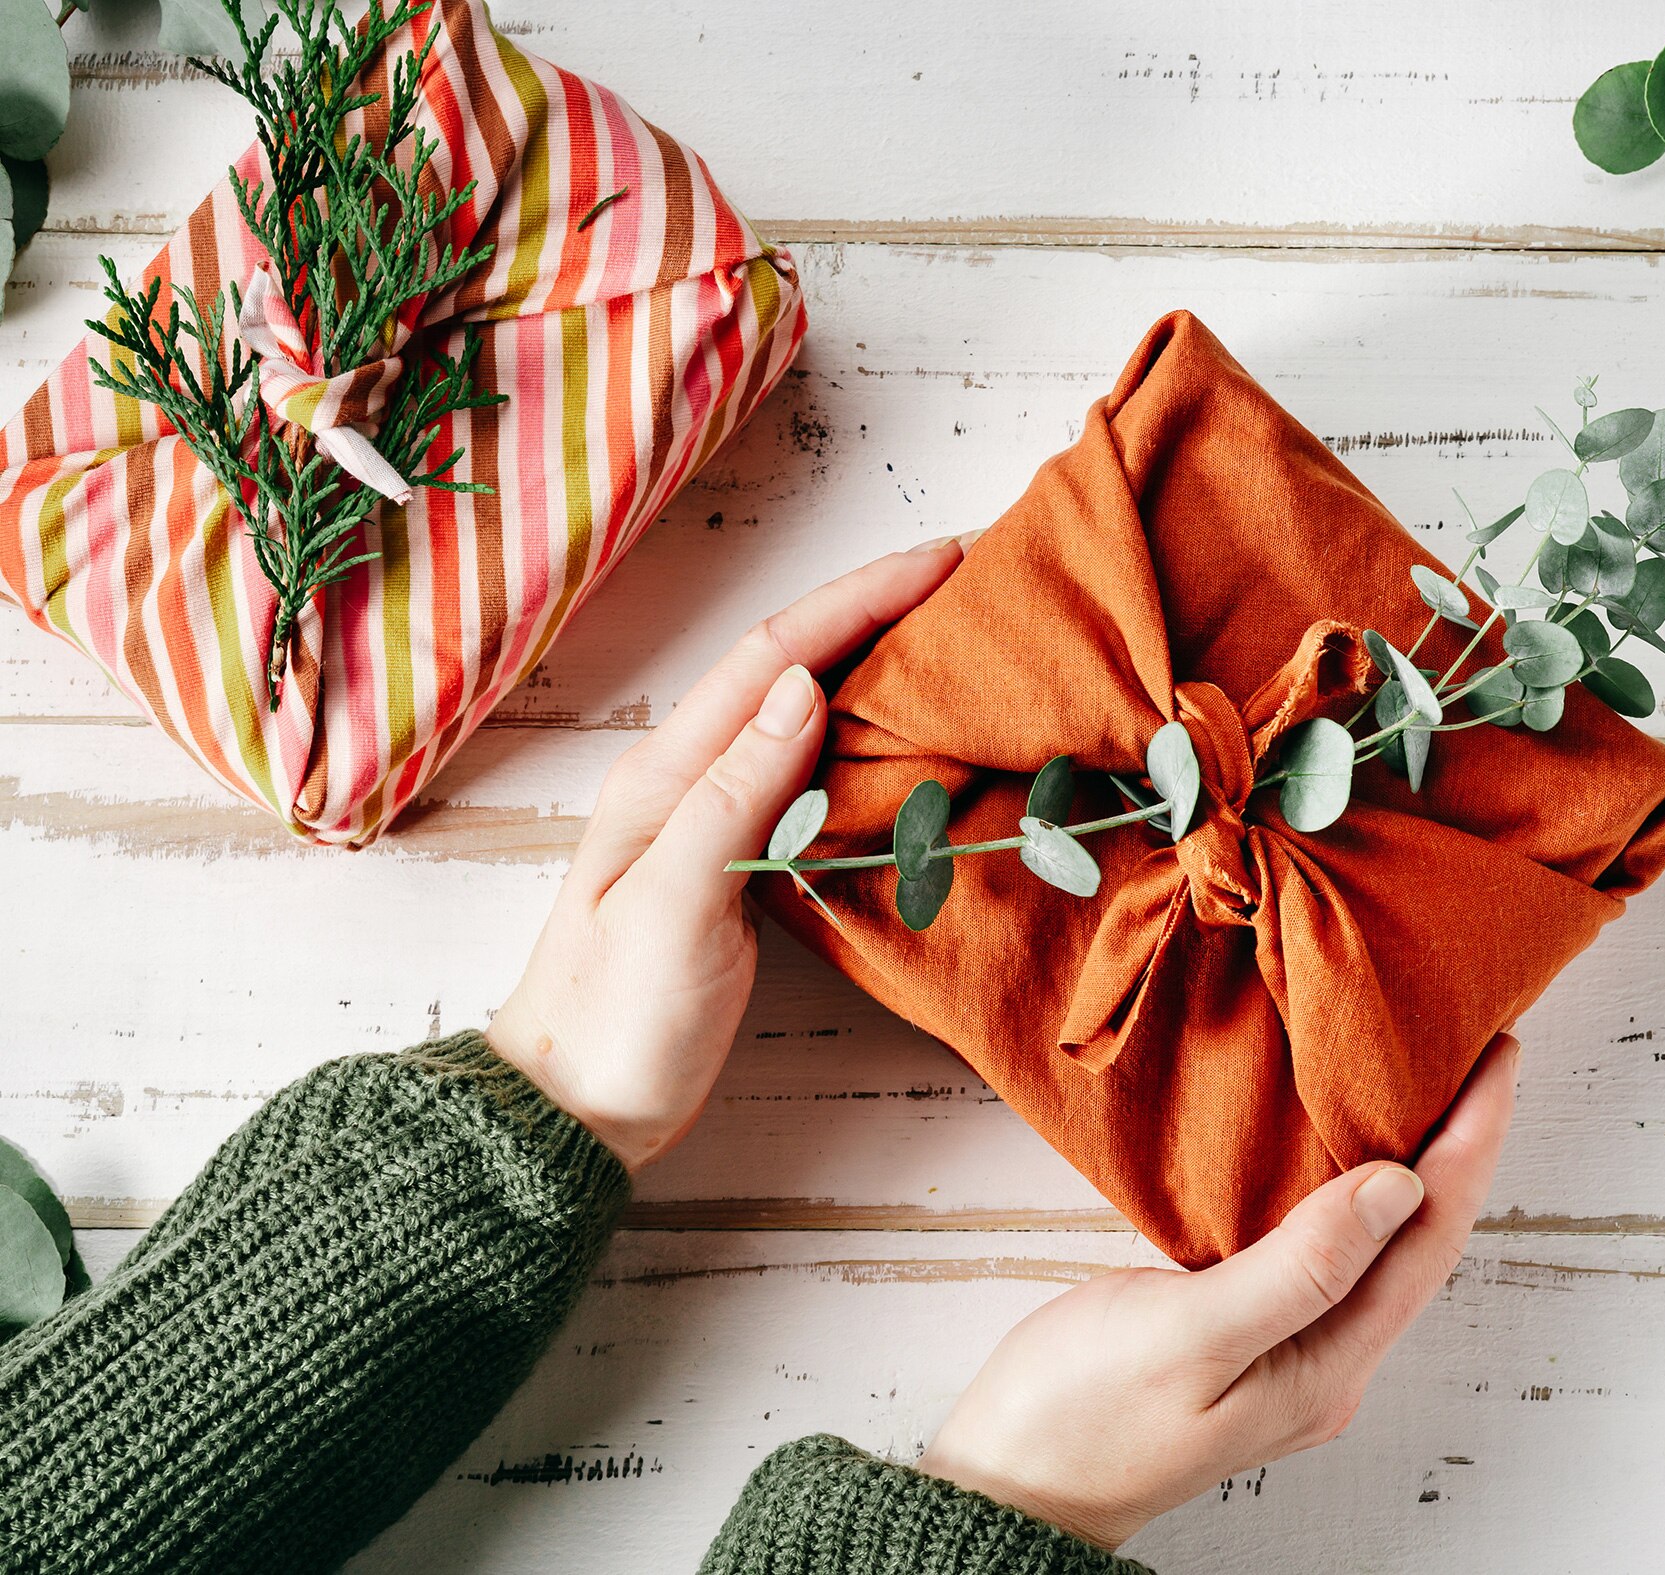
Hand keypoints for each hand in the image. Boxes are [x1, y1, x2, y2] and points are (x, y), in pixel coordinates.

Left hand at [488, 541, 964, 1170]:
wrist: (574, 1107)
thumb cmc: (612, 1017)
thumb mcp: (671, 907)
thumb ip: (733, 795)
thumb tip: (804, 687)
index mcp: (666, 774)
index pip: (776, 658)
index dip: (859, 600)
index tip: (943, 562)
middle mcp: (690, 777)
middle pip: (794, 665)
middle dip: (878, 610)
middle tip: (971, 581)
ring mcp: (714, 818)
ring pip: (808, 712)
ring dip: (878, 665)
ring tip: (958, 640)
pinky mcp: (741, 863)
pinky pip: (814, 773)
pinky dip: (869, 737)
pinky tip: (912, 739)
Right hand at [918, 1033, 1519, 1548]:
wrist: (1006, 1483)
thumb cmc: (1081, 1418)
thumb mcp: (1189, 1337)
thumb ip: (1298, 1268)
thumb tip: (1397, 1188)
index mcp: (1327, 1366)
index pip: (1431, 1239)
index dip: (1471, 1143)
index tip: (1495, 1057)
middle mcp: (1326, 1361)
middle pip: (1420, 1240)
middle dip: (1456, 1145)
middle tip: (1473, 1049)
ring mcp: (1288, 1350)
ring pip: (1373, 1241)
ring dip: (1406, 1160)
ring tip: (1420, 1079)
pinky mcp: (1245, 1330)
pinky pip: (1320, 1246)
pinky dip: (1341, 1183)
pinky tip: (1330, 1145)